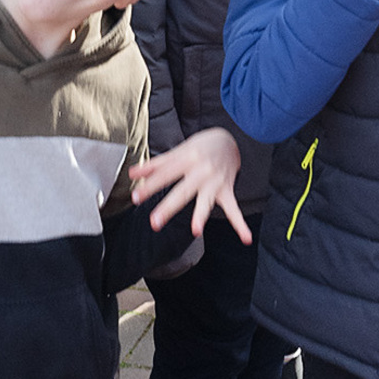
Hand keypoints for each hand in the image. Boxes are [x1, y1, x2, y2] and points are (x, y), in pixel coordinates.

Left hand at [130, 127, 253, 242]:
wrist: (230, 140)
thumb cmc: (200, 147)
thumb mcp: (178, 150)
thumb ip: (155, 165)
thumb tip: (133, 174)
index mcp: (187, 159)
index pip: (165, 175)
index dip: (150, 186)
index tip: (135, 198)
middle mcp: (201, 171)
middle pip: (182, 191)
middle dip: (169, 207)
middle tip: (155, 221)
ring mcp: (215, 183)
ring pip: (206, 201)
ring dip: (201, 216)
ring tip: (196, 230)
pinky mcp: (226, 191)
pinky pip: (234, 209)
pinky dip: (240, 224)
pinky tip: (245, 238)